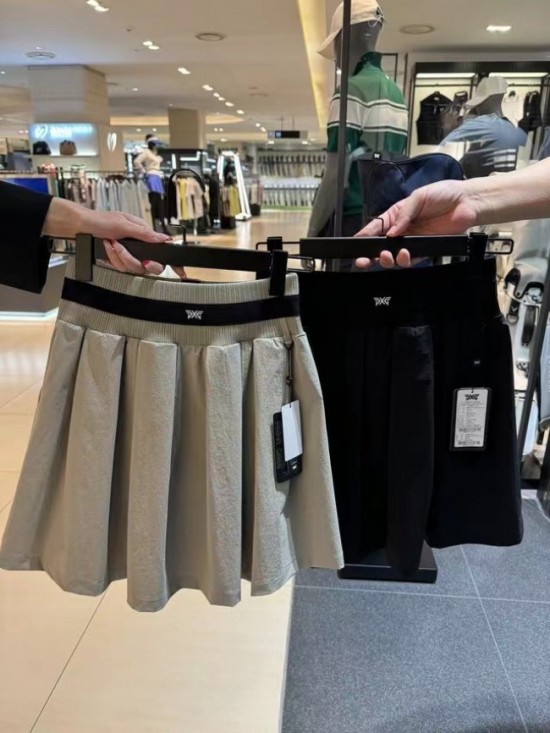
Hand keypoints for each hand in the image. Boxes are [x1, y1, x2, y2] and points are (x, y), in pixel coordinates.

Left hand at [42, 199, 172, 275]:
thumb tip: (164, 238)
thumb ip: (145, 234)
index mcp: (144, 234)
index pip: (162, 250)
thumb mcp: (124, 224)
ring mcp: (129, 255)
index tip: (180, 272)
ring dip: (119, 256)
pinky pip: (121, 268)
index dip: (172, 263)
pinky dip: (112, 258)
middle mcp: (139, 246)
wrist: (81, 227)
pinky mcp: (119, 261)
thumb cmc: (100, 220)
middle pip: (148, 265)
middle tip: (122, 249)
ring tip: (111, 244)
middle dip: (133, 259)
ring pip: (133, 268)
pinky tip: (107, 248)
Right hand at [354, 180, 478, 268]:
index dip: (364, 236)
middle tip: (364, 261)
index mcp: (396, 215)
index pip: (376, 227)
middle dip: (370, 255)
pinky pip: (411, 260)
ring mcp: (413, 240)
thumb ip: (404, 214)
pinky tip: (406, 256)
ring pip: (394, 256)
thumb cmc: (443, 194)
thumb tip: (392, 232)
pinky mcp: (425, 249)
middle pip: (381, 246)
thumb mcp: (419, 197)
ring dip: (388, 259)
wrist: (467, 203)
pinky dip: (406, 261)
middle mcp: (402, 230)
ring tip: (388, 256)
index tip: (354, 244)